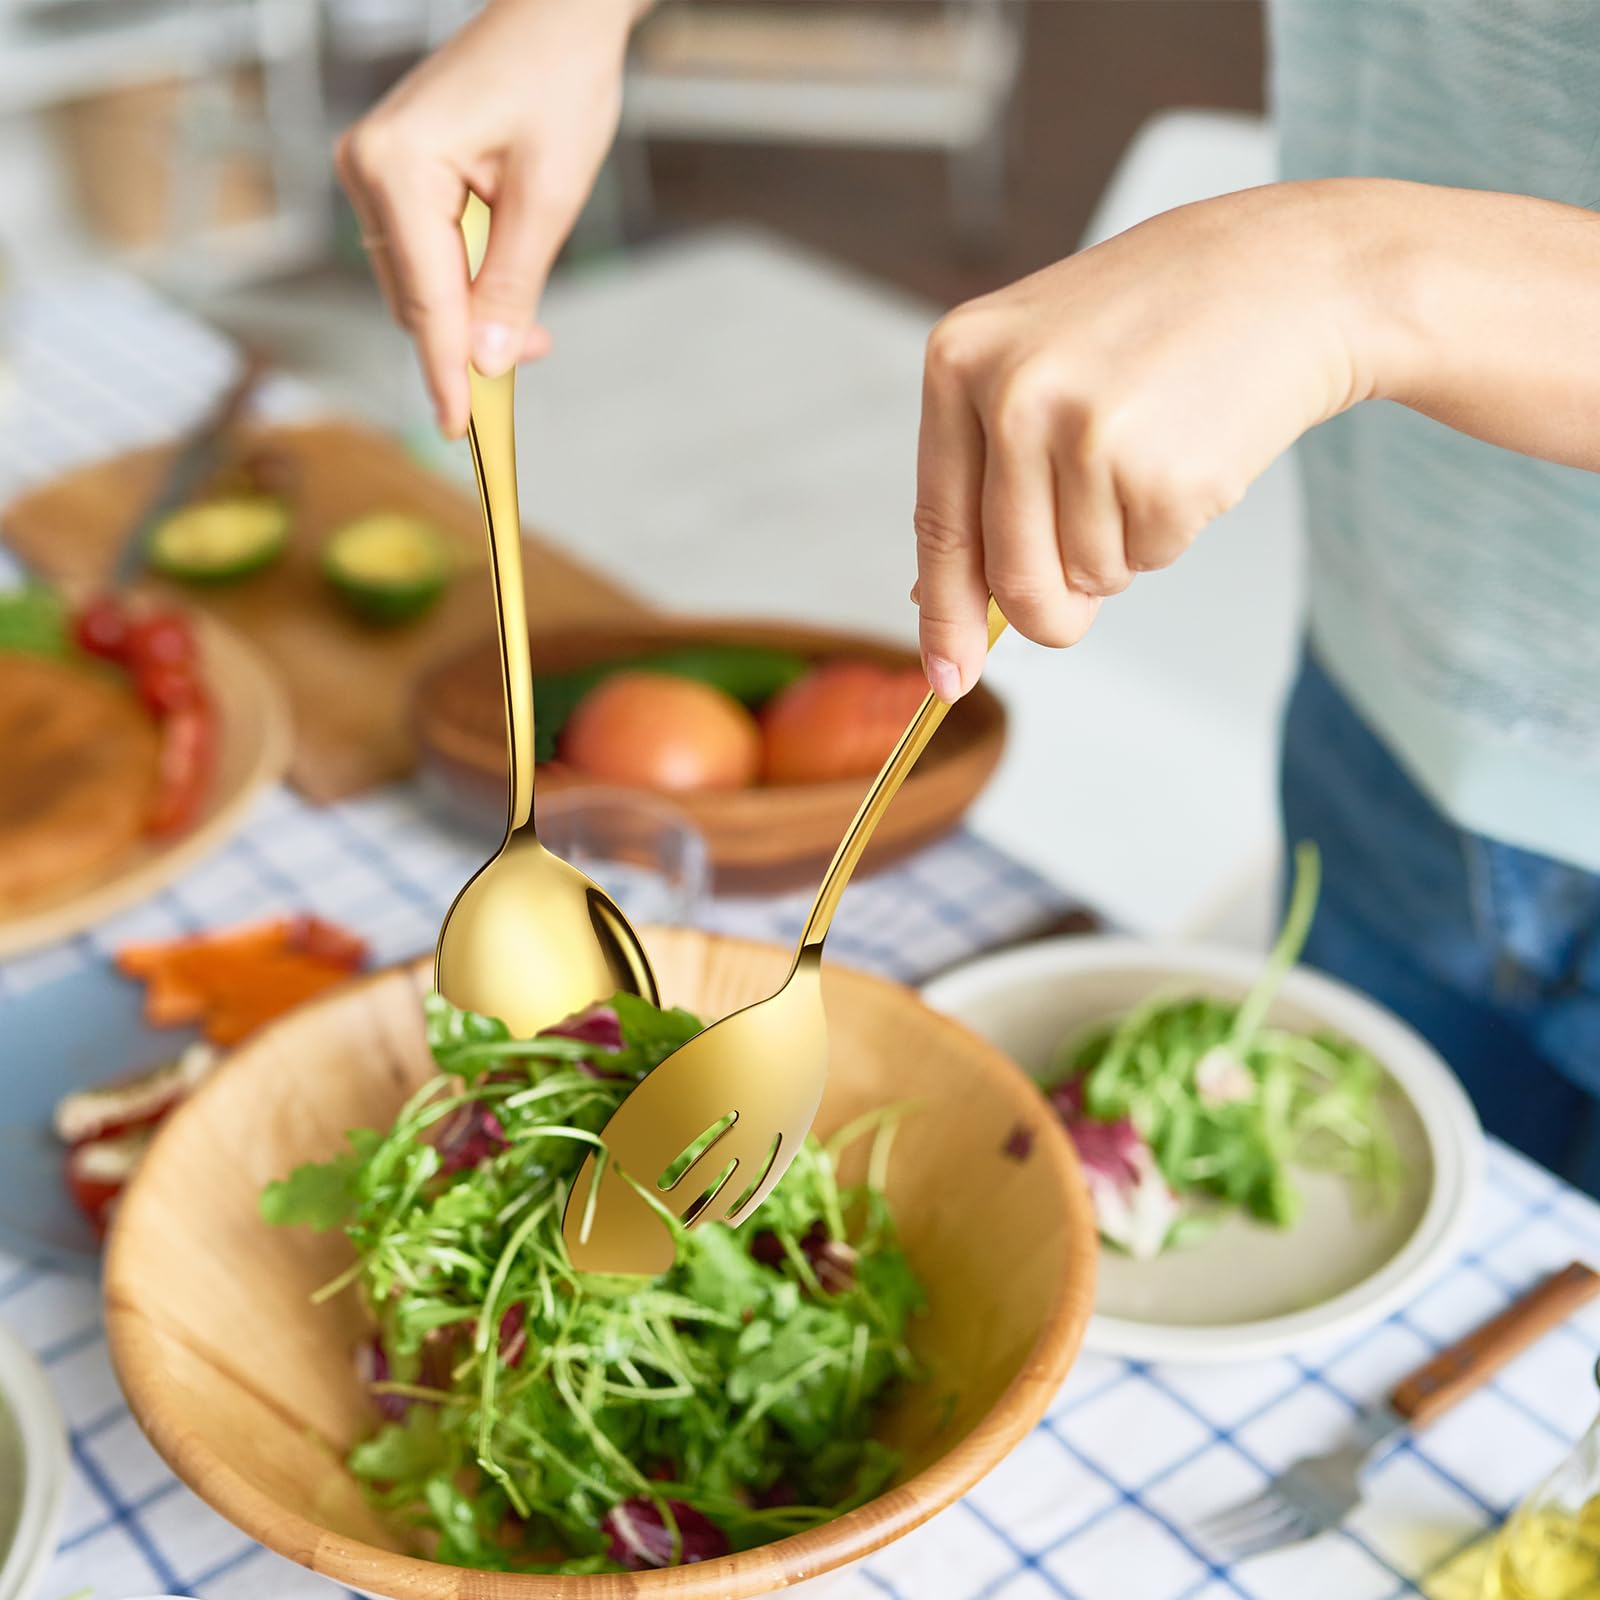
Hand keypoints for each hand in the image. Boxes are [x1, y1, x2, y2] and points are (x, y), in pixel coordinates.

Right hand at [336, 0, 649, 436]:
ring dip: (472, 317)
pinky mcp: (394, 176)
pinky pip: (424, 257)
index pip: (425, 299)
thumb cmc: (557, 82)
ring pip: (419, 286)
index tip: (459, 431)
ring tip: (531, 326)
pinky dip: (465, 286)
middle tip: (531, 358)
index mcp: (397, 167)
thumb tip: (488, 361)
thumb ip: (512, 284)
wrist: (557, 17)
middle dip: (469, 342)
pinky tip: (504, 293)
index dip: (447, 371)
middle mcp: (368, 169)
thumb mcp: (549, 197)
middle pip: (415, 298)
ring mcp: (374, 172)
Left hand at [912, 181, 1385, 698]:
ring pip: (1085, 577)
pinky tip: (1192, 451)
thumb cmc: (1158, 321)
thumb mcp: (1039, 359)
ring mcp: (1086, 433)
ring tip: (1151, 455)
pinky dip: (1174, 531)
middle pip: (1010, 578)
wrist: (1292, 272)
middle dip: (1051, 610)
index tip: (949, 679)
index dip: (945, 617)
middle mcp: (1011, 394)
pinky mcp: (1160, 473)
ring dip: (1122, 547)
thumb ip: (982, 470)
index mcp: (960, 361)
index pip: (938, 524)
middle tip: (1083, 593)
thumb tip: (933, 596)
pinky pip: (1150, 560)